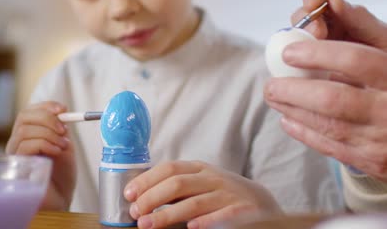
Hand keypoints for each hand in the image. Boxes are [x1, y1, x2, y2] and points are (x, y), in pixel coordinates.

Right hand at [6, 101, 75, 209]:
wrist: (62, 197)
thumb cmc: (62, 173)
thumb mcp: (64, 143)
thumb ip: (60, 128)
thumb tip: (60, 111)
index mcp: (29, 134)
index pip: (29, 112)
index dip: (45, 106)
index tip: (63, 109)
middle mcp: (17, 143)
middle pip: (23, 117)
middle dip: (47, 118)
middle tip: (64, 129)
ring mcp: (15, 155)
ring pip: (24, 131)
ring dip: (48, 134)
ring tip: (62, 145)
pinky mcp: (16, 167)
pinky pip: (24, 147)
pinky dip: (45, 144)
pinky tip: (57, 152)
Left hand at [123, 161, 280, 228]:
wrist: (261, 204)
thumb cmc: (222, 194)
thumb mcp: (200, 183)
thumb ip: (177, 187)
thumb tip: (141, 196)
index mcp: (199, 169)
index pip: (169, 169)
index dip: (147, 180)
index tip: (129, 194)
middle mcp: (212, 178)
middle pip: (177, 184)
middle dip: (152, 197)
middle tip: (136, 213)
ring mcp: (227, 193)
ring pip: (193, 202)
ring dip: (167, 215)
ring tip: (148, 225)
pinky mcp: (241, 210)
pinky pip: (221, 215)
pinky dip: (205, 221)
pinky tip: (191, 228)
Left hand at [264, 0, 386, 180]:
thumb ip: (368, 32)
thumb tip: (334, 4)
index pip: (356, 61)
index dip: (318, 55)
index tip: (289, 53)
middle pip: (333, 99)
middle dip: (293, 91)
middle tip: (270, 84)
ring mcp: (381, 140)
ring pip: (327, 125)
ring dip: (292, 110)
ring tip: (273, 97)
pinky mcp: (372, 161)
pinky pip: (331, 148)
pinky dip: (304, 133)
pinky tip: (288, 119)